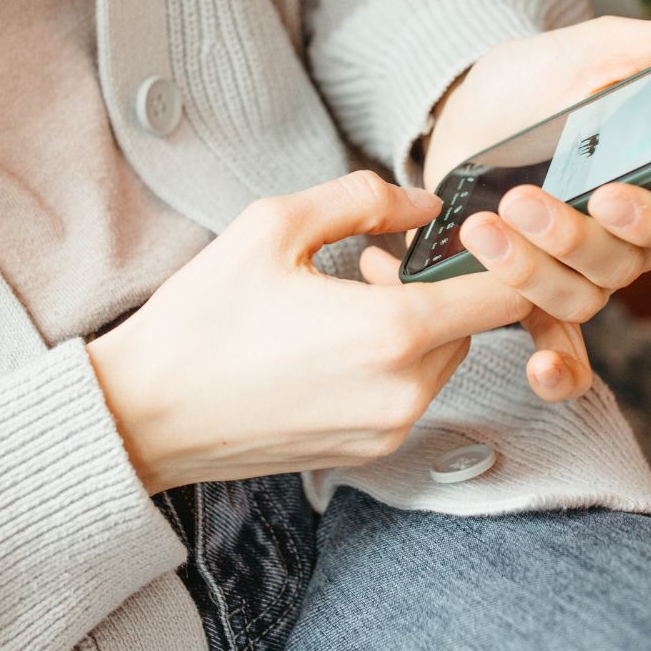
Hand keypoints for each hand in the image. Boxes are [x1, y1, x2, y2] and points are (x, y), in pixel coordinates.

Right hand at [87, 171, 531, 493]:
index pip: (506, 294)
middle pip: (476, 326)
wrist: (144, 415)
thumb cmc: (201, 321)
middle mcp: (404, 391)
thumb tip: (424, 202)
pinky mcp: (366, 451)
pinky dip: (392, 361)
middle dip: (440, 285)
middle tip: (373, 260)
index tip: (472, 231)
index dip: (505, 256)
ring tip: (346, 295)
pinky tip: (331, 339)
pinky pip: (409, 393)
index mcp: (392, 332)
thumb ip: (363, 199)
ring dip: (416, 323)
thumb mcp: (273, 226)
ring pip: (443, 360)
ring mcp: (387, 429)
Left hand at [420, 13, 650, 401]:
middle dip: (571, 236)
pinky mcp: (528, 290)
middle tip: (524, 199)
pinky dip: (557, 366)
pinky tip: (540, 368)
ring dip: (533, 273)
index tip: (611, 192)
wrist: (463, 105)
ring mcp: (576, 269)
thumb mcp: (599, 50)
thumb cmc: (541, 79)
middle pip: (624, 266)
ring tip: (485, 230)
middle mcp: (623, 240)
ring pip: (581, 297)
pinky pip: (559, 344)